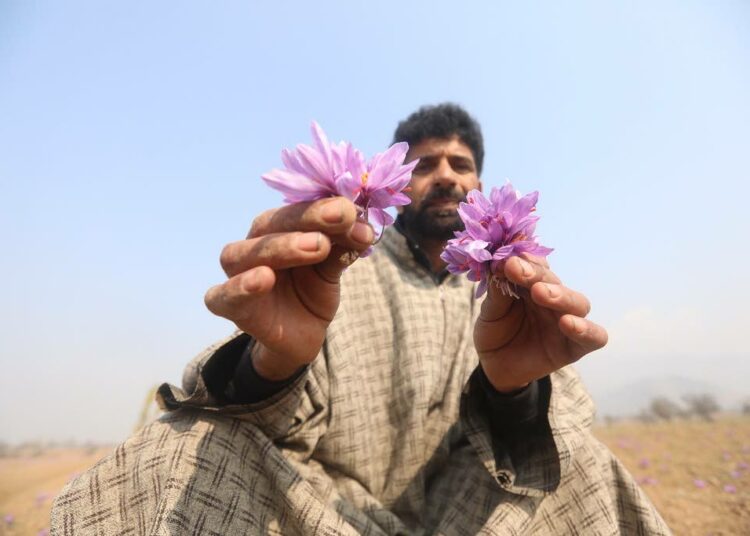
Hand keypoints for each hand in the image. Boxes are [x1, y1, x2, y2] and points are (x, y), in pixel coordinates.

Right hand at [204, 197, 372, 379]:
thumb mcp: (333, 264)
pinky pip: (224, 295)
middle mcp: (253, 245)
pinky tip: (262, 279)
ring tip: (317, 246)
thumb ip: (343, 245)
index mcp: (277, 228)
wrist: (302, 332)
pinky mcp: (231, 306)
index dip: (322, 207)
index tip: (352, 210)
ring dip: (281, 246)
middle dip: (308, 219)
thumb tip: (364, 227)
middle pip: (271, 224)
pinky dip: (240, 286)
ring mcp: (238, 274)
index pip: (296, 210)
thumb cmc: (313, 288)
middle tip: (340, 219)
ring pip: (243, 254)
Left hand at [474, 253, 607, 392]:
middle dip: (537, 275)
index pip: (535, 266)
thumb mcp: (490, 312)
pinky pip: (593, 337)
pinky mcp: (575, 347)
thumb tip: (497, 265)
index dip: (523, 260)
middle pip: (554, 282)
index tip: (506, 259)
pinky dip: (586, 329)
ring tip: (541, 293)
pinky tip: (568, 323)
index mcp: (533, 285)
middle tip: (518, 270)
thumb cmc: (495, 333)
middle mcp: (554, 299)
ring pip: (578, 303)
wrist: (495, 367)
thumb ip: (497, 292)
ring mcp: (567, 321)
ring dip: (561, 296)